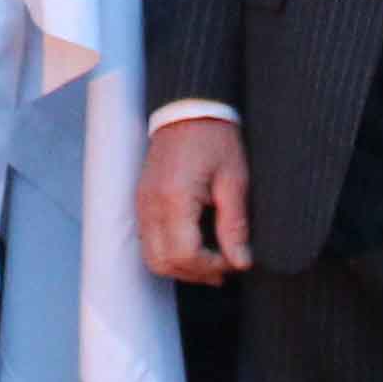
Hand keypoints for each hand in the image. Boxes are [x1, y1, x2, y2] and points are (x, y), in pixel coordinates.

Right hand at [136, 110, 254, 284]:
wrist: (188, 108)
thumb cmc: (214, 138)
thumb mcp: (234, 180)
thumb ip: (235, 225)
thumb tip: (240, 261)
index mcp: (174, 199)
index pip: (185, 254)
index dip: (210, 266)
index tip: (234, 262)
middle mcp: (151, 205)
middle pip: (163, 263)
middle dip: (195, 273)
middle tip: (224, 268)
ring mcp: (142, 204)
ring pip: (152, 257)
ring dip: (180, 266)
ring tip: (210, 262)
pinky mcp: (142, 201)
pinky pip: (148, 240)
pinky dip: (169, 252)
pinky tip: (193, 245)